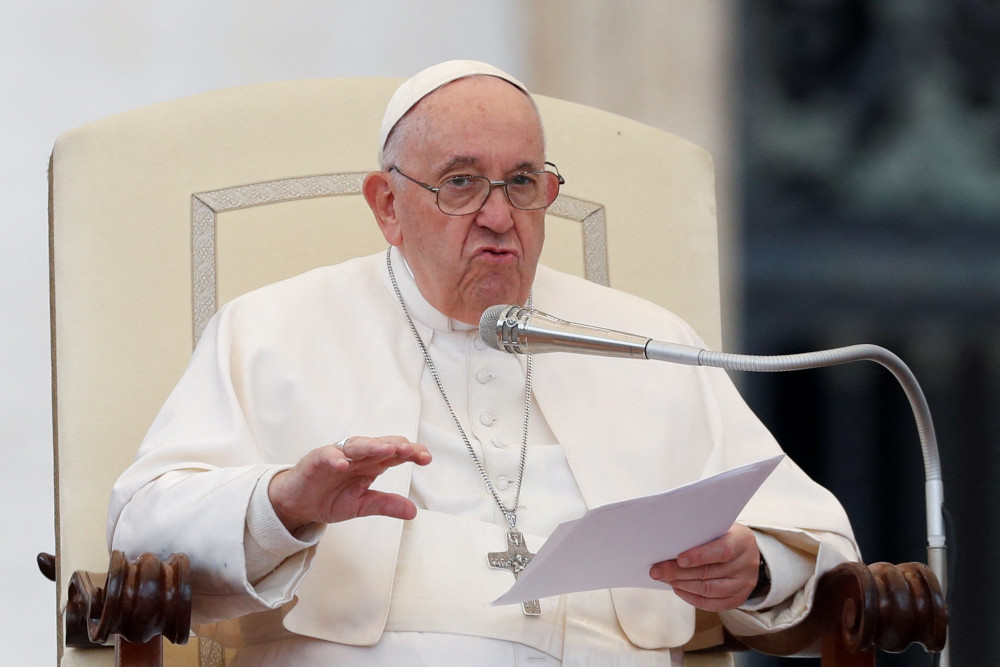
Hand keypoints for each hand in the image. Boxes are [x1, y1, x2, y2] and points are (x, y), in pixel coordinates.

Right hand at [268, 435, 431, 531]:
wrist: (297, 505)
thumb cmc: (329, 498)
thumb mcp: (361, 505)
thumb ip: (385, 505)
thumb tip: (413, 511)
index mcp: (370, 464)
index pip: (394, 454)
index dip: (410, 453)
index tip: (426, 458)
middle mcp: (356, 456)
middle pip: (379, 445)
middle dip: (395, 446)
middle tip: (410, 450)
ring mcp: (336, 456)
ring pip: (355, 445)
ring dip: (371, 446)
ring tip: (386, 449)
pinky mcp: (315, 461)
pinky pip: (325, 455)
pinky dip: (333, 457)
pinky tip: (342, 464)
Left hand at [648, 523, 760, 610]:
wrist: (744, 551)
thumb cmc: (723, 535)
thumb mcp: (717, 527)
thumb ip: (699, 534)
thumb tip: (668, 545)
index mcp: (743, 540)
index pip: (723, 550)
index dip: (699, 556)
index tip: (678, 558)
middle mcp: (748, 563)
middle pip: (710, 572)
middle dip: (679, 572)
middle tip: (657, 571)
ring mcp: (745, 584)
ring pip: (709, 590)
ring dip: (682, 585)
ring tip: (665, 579)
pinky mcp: (738, 599)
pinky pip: (712, 604)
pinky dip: (691, 598)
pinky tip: (677, 588)